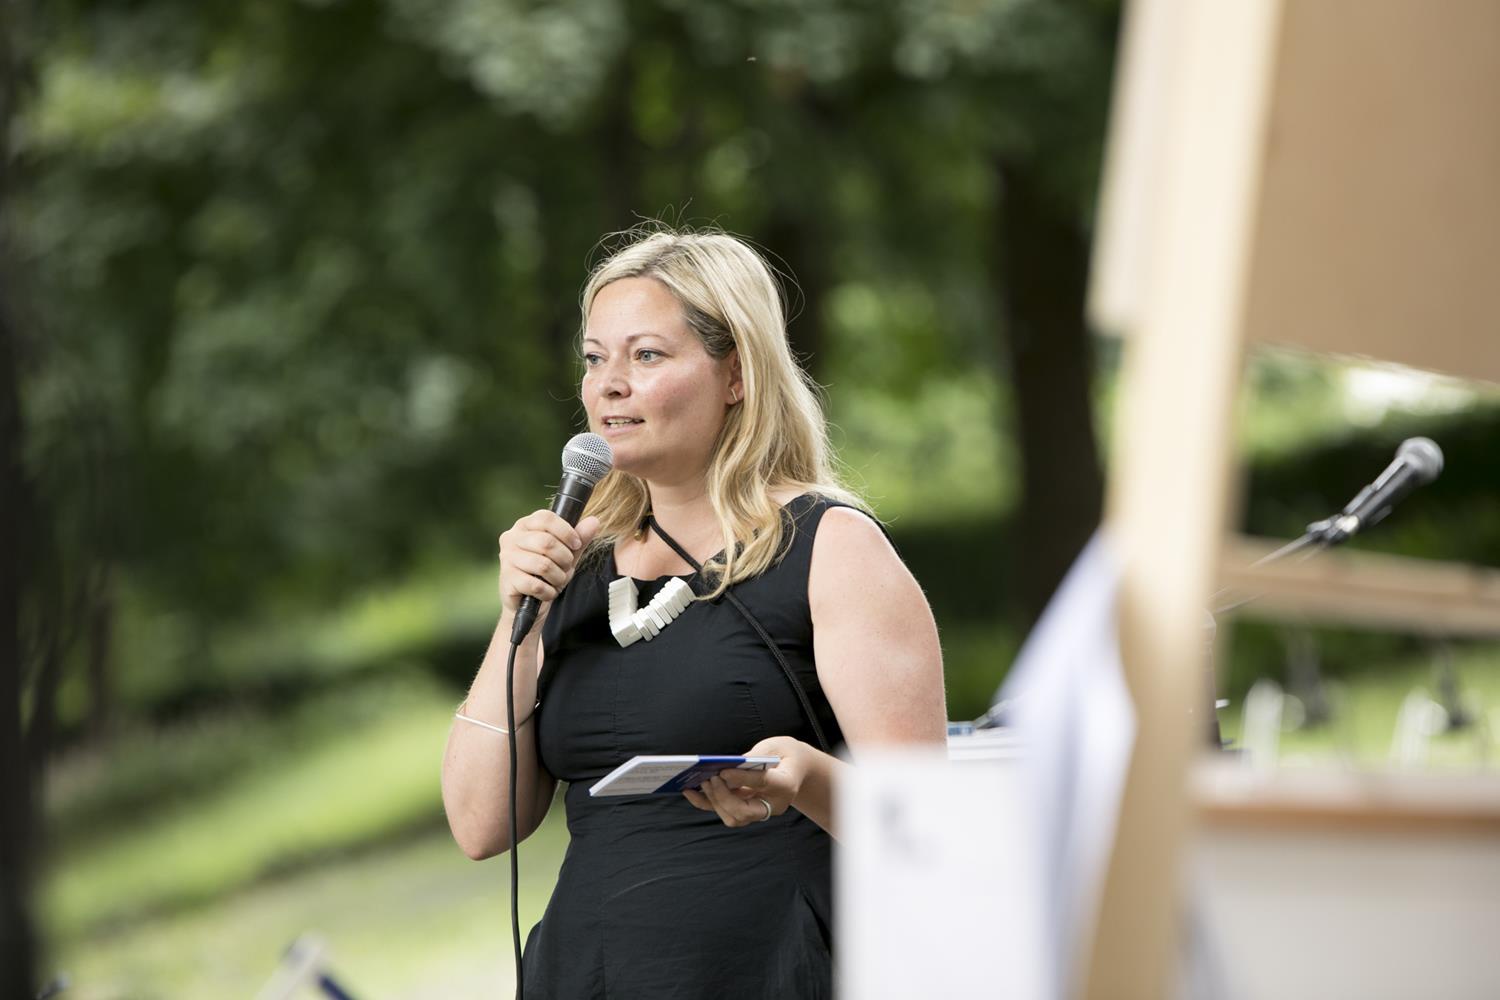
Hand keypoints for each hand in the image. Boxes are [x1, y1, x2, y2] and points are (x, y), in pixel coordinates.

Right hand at [498, 511, 599, 623]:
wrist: (527, 604)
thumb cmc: (547, 574)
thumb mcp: (567, 554)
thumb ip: (579, 538)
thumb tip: (594, 521)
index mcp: (524, 525)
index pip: (546, 518)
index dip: (566, 531)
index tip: (576, 545)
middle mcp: (511, 538)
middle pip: (546, 542)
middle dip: (565, 559)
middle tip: (567, 568)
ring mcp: (507, 559)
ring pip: (543, 565)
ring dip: (558, 577)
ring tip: (557, 581)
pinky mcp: (507, 579)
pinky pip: (536, 585)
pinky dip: (548, 592)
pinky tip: (547, 592)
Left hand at [682, 736, 810, 827]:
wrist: (798, 768)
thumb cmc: (786, 754)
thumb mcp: (776, 747)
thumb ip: (755, 757)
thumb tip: (727, 767)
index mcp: (785, 784)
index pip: (763, 783)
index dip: (742, 779)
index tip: (722, 772)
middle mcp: (773, 804)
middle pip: (744, 812)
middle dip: (724, 796)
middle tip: (711, 778)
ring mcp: (760, 811)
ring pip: (733, 817)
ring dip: (714, 801)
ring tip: (700, 781)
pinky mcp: (747, 811)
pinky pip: (725, 813)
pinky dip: (706, 803)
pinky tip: (690, 791)